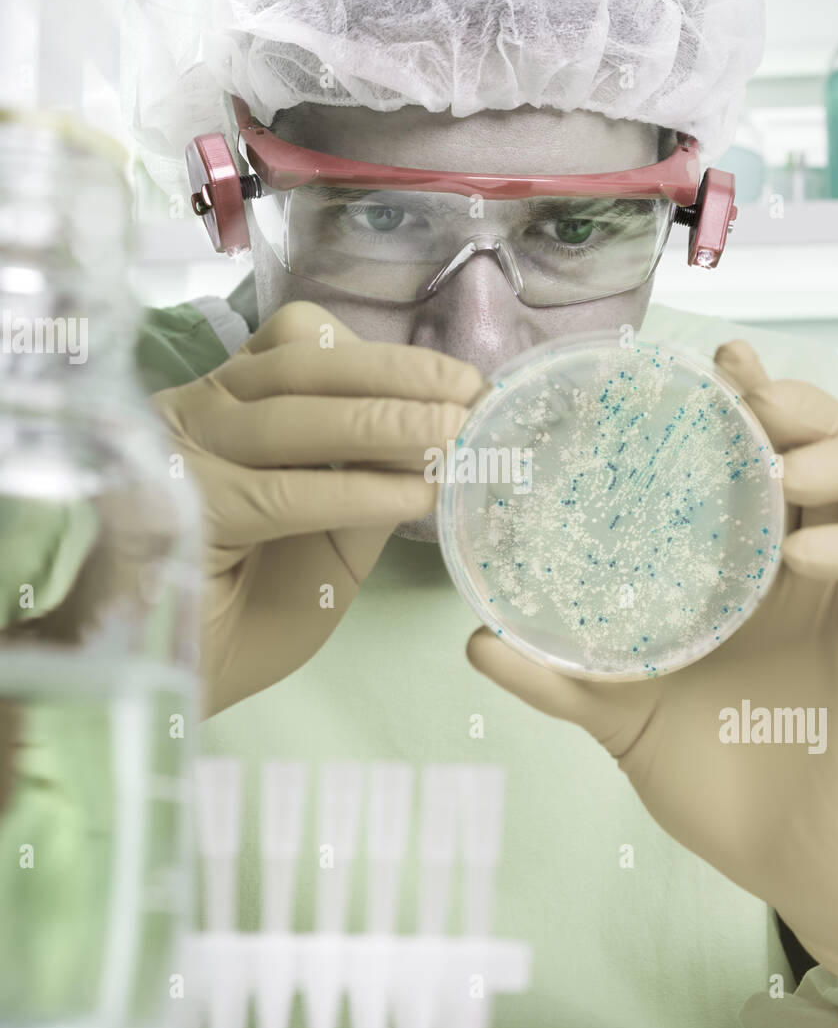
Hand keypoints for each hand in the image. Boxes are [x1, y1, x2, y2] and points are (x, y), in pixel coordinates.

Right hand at [153, 301, 483, 715]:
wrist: (180, 684)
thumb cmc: (251, 611)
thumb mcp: (331, 540)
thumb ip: (370, 487)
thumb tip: (441, 440)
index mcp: (228, 404)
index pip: (298, 344)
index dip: (381, 357)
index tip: (459, 380)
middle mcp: (197, 413)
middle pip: (301, 365)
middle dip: (396, 377)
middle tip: (469, 396)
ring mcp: (180, 456)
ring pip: (290, 416)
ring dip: (384, 423)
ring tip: (455, 438)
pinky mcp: (179, 512)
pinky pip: (281, 493)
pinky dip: (356, 492)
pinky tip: (416, 498)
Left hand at [468, 341, 837, 997]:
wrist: (788, 864)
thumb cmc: (714, 775)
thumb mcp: (622, 714)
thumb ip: (558, 676)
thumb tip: (475, 637)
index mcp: (754, 563)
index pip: (767, 453)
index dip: (752, 397)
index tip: (714, 362)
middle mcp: (814, 566)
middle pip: (836, 447)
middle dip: (800, 407)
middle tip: (748, 398)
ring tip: (781, 468)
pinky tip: (801, 555)